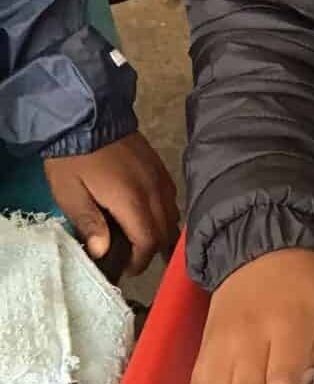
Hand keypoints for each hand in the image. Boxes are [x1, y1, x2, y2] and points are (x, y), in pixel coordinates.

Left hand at [44, 132, 177, 277]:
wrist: (88, 116)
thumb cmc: (74, 159)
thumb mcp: (69, 193)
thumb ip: (89, 223)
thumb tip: (102, 251)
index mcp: (131, 200)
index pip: (147, 240)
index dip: (140, 260)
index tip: (127, 267)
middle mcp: (153, 190)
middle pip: (165, 230)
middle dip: (152, 249)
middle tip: (134, 257)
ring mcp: (159, 176)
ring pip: (173, 213)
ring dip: (161, 231)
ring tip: (143, 239)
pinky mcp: (159, 166)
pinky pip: (171, 196)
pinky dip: (165, 212)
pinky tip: (150, 213)